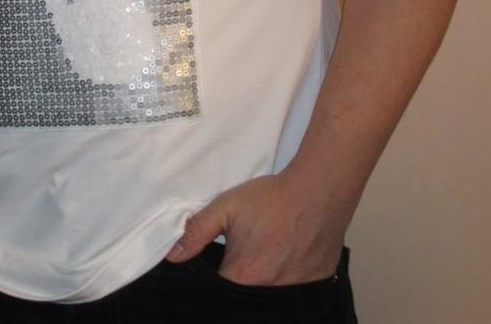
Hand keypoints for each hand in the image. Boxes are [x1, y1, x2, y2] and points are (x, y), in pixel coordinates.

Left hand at [164, 171, 345, 286]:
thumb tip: (172, 255)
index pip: (217, 293)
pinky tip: (283, 261)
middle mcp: (267, 293)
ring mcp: (292, 294)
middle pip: (241, 298)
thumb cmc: (272, 199)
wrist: (318, 192)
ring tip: (262, 256)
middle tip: (241, 257)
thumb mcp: (227, 207)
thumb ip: (197, 230)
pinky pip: (290, 295)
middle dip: (236, 283)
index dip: (211, 282)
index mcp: (242, 276)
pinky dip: (283, 282)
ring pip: (266, 298)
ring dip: (261, 281)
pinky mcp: (312, 288)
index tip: (216, 265)